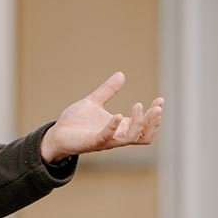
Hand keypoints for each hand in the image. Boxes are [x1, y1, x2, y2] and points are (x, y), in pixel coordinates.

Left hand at [40, 72, 163, 162]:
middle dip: (153, 122)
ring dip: (138, 123)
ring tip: (138, 106)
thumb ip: (107, 91)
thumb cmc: (75, 122)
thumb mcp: (93, 102)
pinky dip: (113, 126)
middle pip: (144, 135)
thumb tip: (121, 75)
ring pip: (131, 138)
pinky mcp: (92, 142)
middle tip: (156, 107)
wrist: (56, 134)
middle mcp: (116, 136)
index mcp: (119, 127)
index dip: (154, 115)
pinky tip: (118, 115)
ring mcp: (105, 140)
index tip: (160, 100)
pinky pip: (107, 137)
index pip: (144, 125)